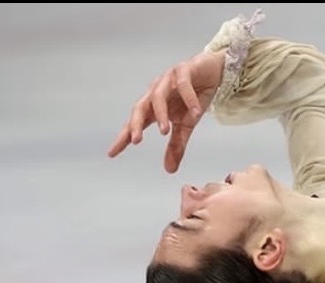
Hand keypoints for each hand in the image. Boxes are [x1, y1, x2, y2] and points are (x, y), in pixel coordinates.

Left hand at [107, 50, 226, 172]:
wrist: (212, 72)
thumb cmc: (193, 96)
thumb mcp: (185, 125)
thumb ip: (176, 146)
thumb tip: (169, 170)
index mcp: (154, 106)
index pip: (136, 123)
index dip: (124, 137)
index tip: (112, 152)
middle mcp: (157, 92)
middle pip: (141, 107)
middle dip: (136, 124)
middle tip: (136, 141)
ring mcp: (169, 80)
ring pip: (158, 95)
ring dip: (160, 113)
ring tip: (164, 131)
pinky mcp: (185, 70)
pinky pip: (184, 84)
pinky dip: (189, 98)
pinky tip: (195, 112)